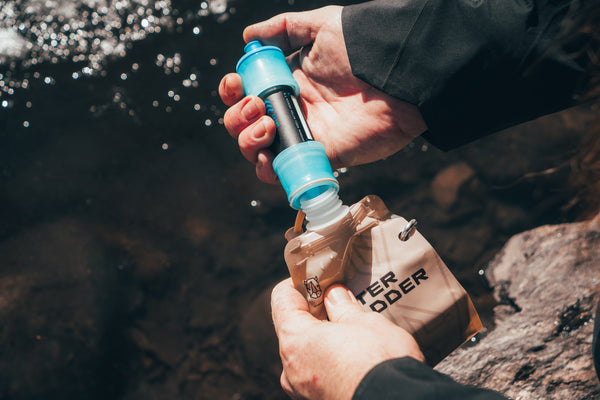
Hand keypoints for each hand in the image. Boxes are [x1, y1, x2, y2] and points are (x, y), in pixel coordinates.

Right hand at [219, 6, 426, 183]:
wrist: (398, 75)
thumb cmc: (363, 47)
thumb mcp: (321, 26)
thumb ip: (284, 28)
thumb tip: (249, 36)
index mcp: (288, 81)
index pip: (246, 92)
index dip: (233, 91)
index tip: (237, 83)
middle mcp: (292, 109)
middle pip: (244, 124)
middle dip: (237, 117)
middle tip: (258, 105)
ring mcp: (305, 134)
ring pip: (257, 150)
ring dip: (248, 141)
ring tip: (267, 125)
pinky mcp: (321, 156)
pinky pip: (285, 172)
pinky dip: (269, 170)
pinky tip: (269, 157)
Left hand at [271, 278, 424, 399]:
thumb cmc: (379, 364)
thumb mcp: (365, 323)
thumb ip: (343, 307)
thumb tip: (334, 295)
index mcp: (295, 340)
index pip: (282, 300)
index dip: (298, 283)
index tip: (316, 278)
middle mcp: (291, 368)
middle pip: (293, 328)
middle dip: (315, 313)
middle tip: (340, 302)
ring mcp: (303, 391)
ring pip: (306, 354)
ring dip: (324, 339)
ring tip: (352, 331)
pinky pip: (318, 375)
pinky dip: (330, 362)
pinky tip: (354, 357)